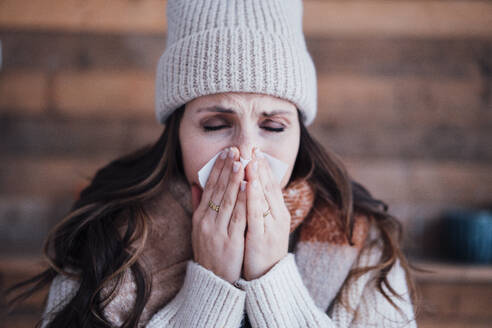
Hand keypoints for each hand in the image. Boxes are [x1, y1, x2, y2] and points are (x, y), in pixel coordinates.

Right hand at [190, 146, 246, 283]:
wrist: (212, 281)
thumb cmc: (209, 252)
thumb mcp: (198, 229)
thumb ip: (198, 205)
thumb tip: (196, 183)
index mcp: (200, 217)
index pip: (209, 188)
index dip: (217, 169)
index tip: (226, 153)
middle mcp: (207, 222)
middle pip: (218, 191)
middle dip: (227, 169)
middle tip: (235, 150)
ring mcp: (218, 232)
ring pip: (228, 201)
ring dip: (235, 181)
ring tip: (241, 162)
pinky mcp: (230, 242)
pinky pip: (238, 218)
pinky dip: (243, 202)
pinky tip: (248, 188)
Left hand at [242, 147, 290, 280]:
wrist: (267, 279)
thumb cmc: (261, 251)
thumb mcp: (262, 227)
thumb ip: (257, 208)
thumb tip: (250, 189)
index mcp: (278, 213)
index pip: (270, 186)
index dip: (263, 168)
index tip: (255, 152)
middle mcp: (278, 217)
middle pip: (268, 187)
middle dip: (260, 167)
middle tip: (253, 148)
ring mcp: (271, 227)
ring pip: (264, 198)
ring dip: (257, 177)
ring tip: (250, 160)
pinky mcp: (261, 237)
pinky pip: (256, 214)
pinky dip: (252, 198)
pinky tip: (248, 184)